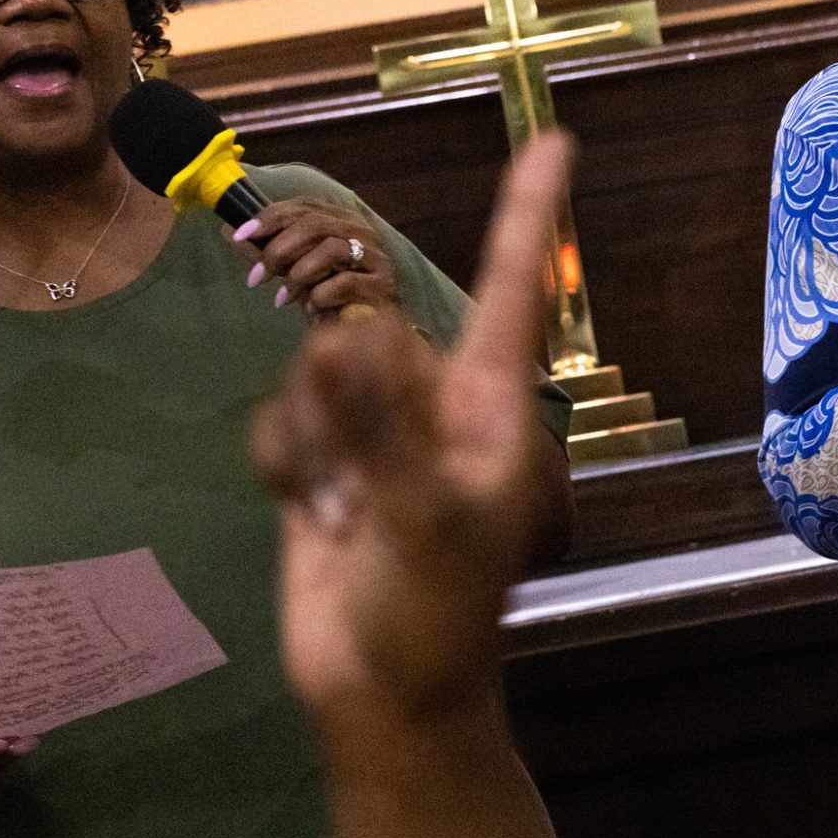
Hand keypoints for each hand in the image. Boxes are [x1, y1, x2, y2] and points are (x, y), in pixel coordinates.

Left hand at [234, 197, 402, 318]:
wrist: (361, 333)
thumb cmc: (326, 295)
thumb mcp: (291, 269)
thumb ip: (265, 250)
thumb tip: (229, 230)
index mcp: (339, 219)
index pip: (303, 206)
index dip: (269, 217)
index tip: (241, 235)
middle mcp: (361, 231)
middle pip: (315, 224)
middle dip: (278, 250)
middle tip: (257, 278)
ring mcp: (376, 257)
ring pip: (331, 249)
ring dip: (298, 274)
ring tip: (284, 298)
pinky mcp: (383, 285)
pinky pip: (346, 283)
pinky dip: (321, 295)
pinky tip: (312, 307)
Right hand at [253, 134, 571, 737]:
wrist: (381, 696)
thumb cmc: (436, 617)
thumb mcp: (425, 522)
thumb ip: (382, 432)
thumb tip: (338, 347)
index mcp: (493, 405)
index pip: (512, 290)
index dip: (530, 214)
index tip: (558, 140)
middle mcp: (438, 403)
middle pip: (368, 334)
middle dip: (350, 404)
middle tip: (373, 492)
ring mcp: (378, 431)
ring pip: (313, 375)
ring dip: (316, 449)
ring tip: (351, 518)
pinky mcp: (324, 462)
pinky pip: (279, 423)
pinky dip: (287, 471)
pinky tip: (318, 521)